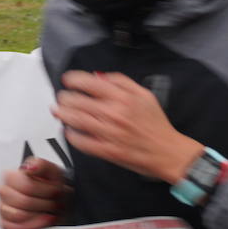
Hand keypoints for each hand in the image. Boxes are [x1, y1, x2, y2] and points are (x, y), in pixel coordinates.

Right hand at [0, 157, 69, 228]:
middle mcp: (2, 191)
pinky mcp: (4, 224)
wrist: (57, 200)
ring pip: (18, 216)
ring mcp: (1, 208)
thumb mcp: (53, 171)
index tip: (56, 191)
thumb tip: (29, 167)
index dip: (46, 191)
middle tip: (55, 202)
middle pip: (24, 202)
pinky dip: (31, 227)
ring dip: (40, 215)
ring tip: (49, 211)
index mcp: (10, 176)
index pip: (27, 187)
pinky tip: (41, 222)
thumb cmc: (52, 186)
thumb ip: (41, 165)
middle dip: (45, 204)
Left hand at [53, 71, 202, 183]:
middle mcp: (114, 114)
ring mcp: (109, 133)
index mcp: (124, 98)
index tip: (68, 81)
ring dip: (63, 114)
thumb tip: (98, 77)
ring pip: (74, 120)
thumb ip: (122, 82)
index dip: (73, 79)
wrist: (167, 151)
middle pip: (76, 101)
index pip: (88, 83)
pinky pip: (80, 141)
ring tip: (60, 111)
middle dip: (64, 98)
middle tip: (63, 98)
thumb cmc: (156, 125)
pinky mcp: (106, 150)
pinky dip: (71, 135)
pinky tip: (70, 131)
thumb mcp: (146, 96)